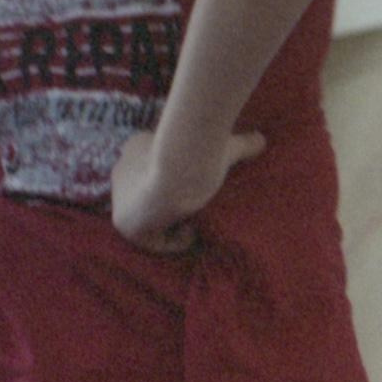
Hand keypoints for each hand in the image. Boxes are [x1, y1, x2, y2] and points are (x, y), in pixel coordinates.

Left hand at [110, 123, 265, 254]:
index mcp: (135, 148)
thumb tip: (261, 139)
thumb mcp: (224, 147)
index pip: (149, 176)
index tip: (198, 197)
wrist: (180, 166)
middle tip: (200, 215)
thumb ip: (240, 144)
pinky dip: (173, 241)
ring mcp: (120, 198)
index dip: (174, 191)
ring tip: (197, 224)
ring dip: (175, 229)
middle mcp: (121, 170)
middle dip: (172, 213)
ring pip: (150, 224)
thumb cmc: (198, 152)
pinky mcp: (123, 222)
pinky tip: (190, 228)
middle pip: (148, 203)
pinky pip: (150, 242)